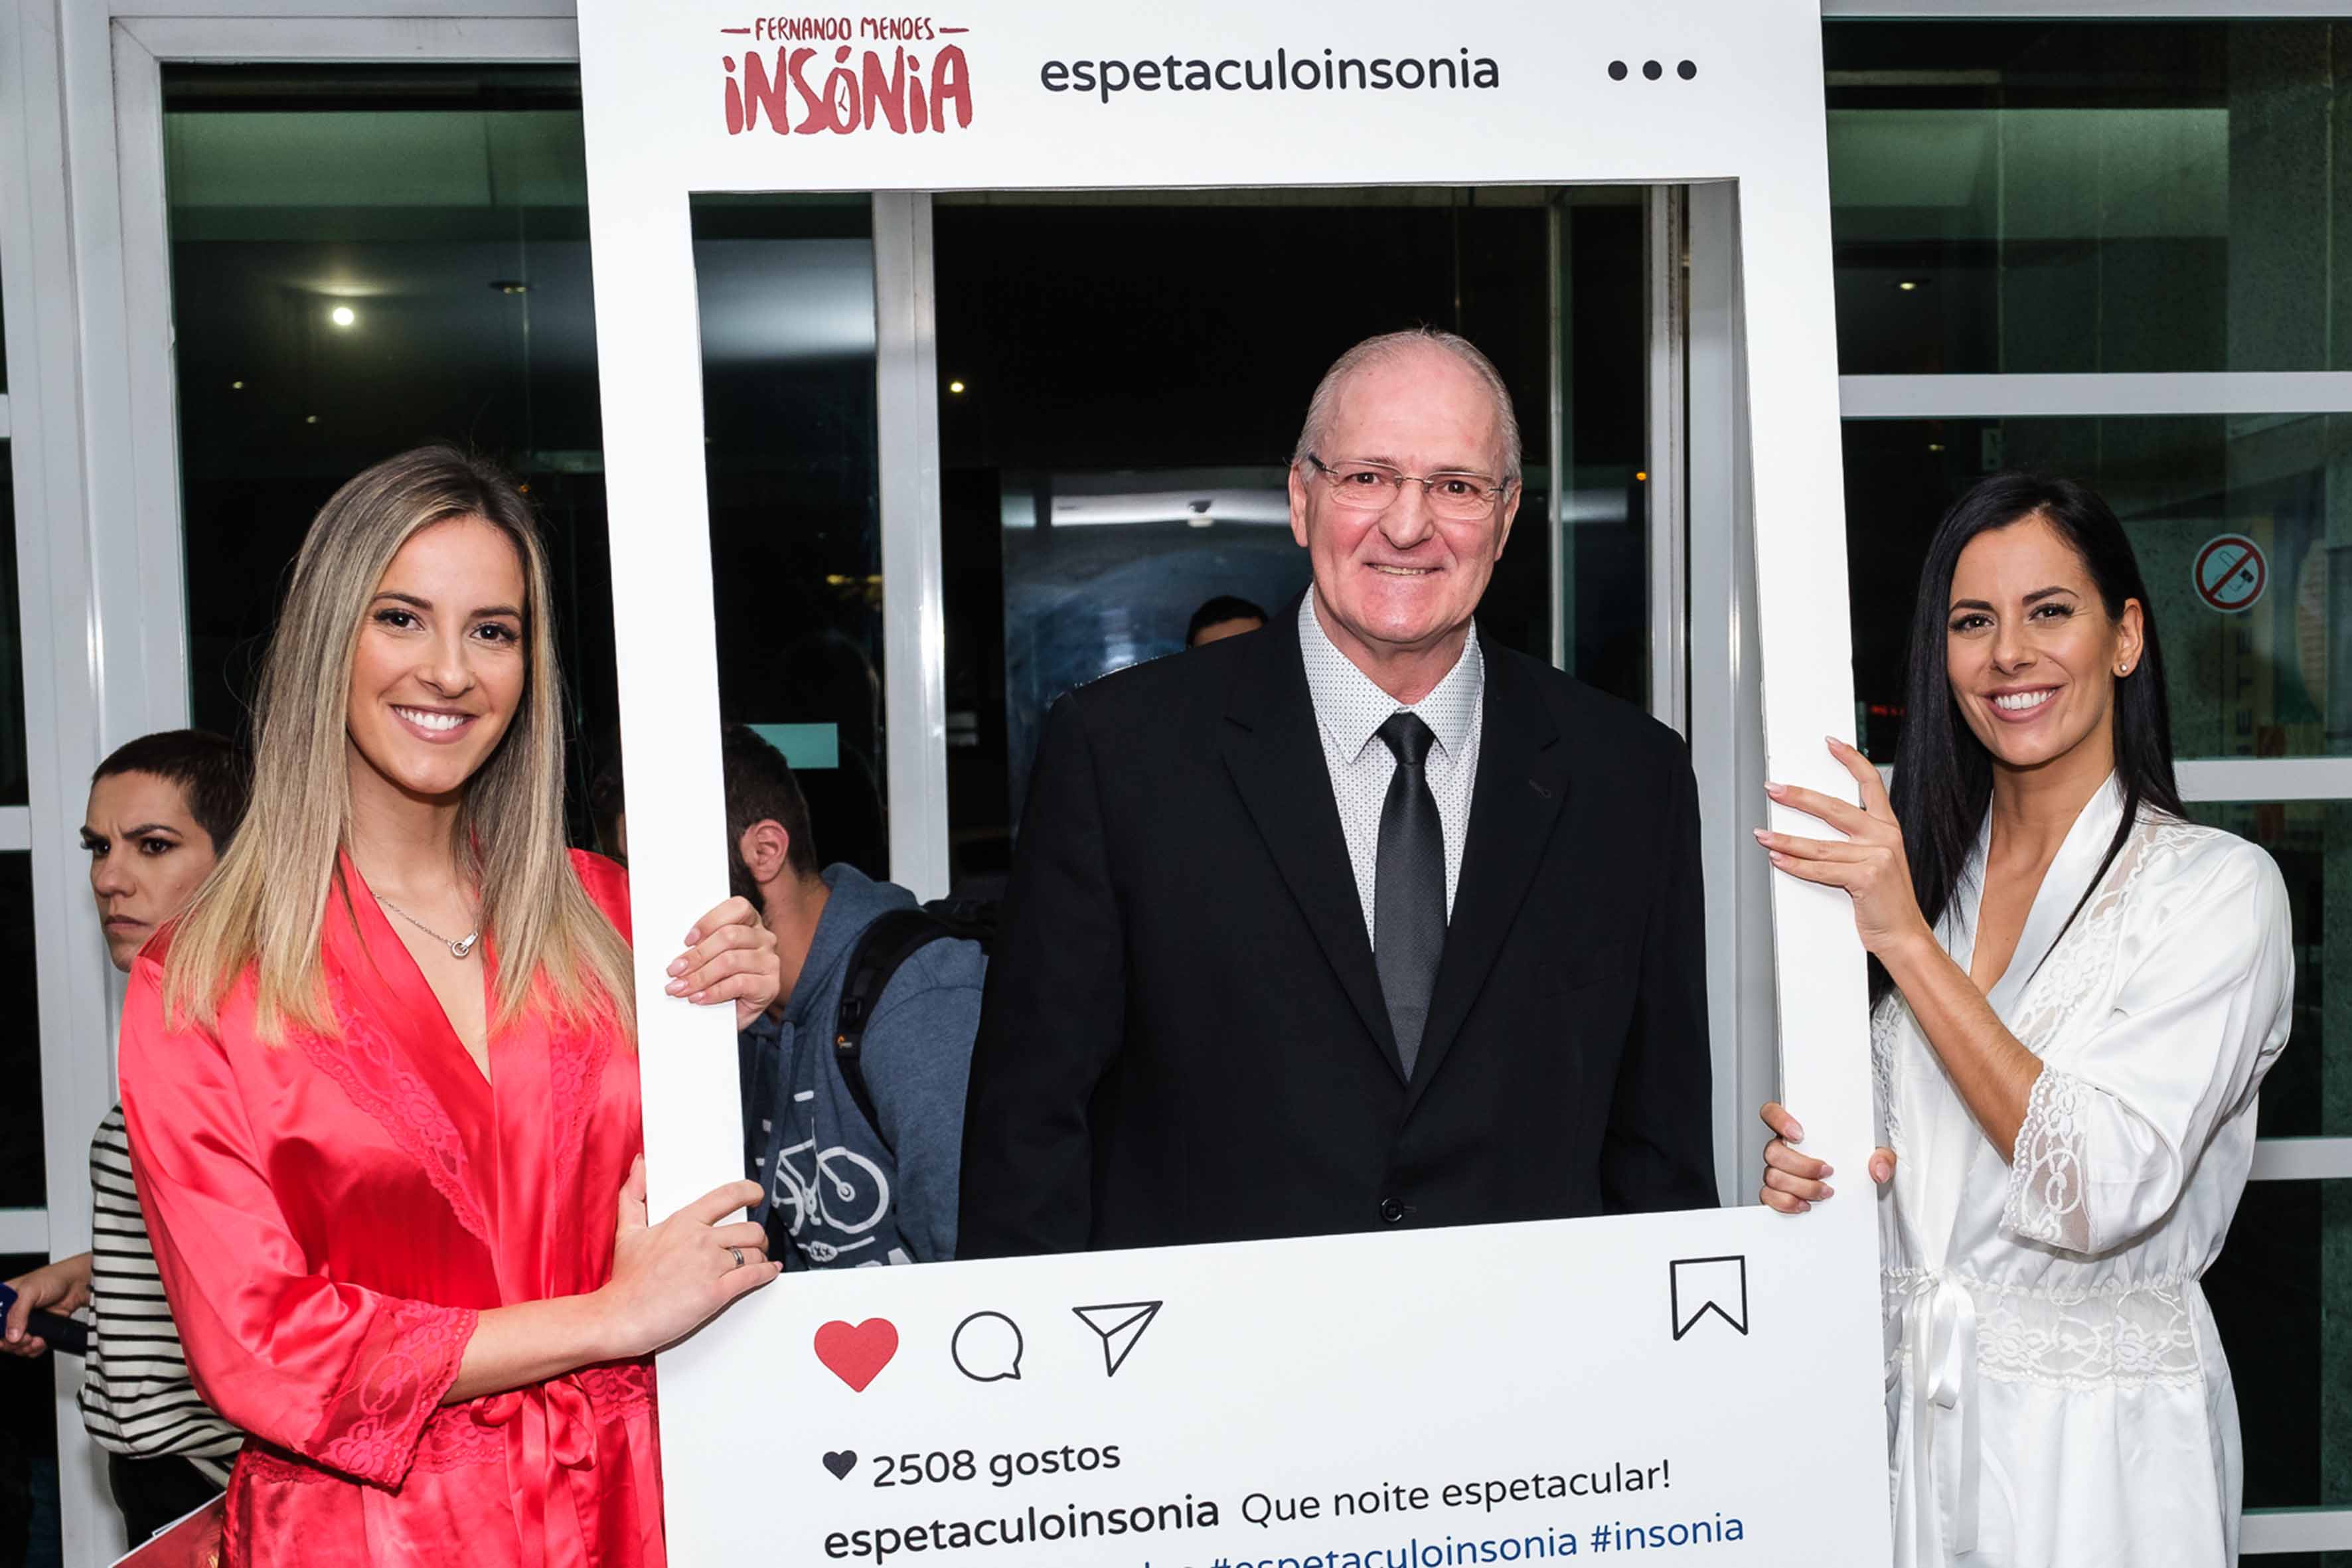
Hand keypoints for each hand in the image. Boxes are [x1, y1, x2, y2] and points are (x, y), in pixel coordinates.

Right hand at [3, 1254, 92, 1357]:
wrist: (77, 1285)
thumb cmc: (54, 1278)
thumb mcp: (30, 1291)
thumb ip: (18, 1313)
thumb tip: (11, 1335)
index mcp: (3, 1300)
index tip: (5, 1339)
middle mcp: (11, 1313)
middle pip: (2, 1338)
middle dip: (12, 1343)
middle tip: (25, 1338)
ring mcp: (24, 1323)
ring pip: (14, 1345)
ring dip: (24, 1347)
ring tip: (35, 1339)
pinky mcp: (37, 1330)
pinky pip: (29, 1347)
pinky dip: (34, 1348)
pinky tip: (41, 1341)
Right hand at [598, 1156, 777, 1358]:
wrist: (622, 1317)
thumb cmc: (626, 1280)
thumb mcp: (627, 1231)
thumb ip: (633, 1195)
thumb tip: (639, 1165)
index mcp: (684, 1221)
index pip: (727, 1196)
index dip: (749, 1191)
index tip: (756, 1194)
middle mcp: (701, 1239)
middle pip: (750, 1228)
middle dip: (758, 1236)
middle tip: (756, 1241)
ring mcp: (710, 1265)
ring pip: (754, 1252)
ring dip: (760, 1256)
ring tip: (758, 1260)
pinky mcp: (717, 1292)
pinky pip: (753, 1276)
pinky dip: (767, 1273)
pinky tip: (769, 1271)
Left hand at [667, 897, 782, 1030]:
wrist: (731, 1015)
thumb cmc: (719, 980)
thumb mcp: (710, 957)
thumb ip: (700, 947)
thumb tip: (678, 952)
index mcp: (751, 922)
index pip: (737, 908)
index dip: (710, 921)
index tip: (687, 940)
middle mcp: (764, 938)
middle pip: (730, 936)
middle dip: (697, 955)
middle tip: (674, 970)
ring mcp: (769, 962)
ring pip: (731, 961)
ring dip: (700, 976)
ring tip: (681, 988)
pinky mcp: (770, 985)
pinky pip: (739, 984)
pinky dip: (714, 991)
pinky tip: (699, 997)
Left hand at [1757, 737, 1931, 957]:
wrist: (1904, 935)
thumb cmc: (1886, 901)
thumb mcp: (1878, 863)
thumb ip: (1855, 843)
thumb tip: (1812, 831)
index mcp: (1887, 829)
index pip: (1871, 784)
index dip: (1851, 760)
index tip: (1831, 743)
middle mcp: (1884, 837)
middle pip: (1834, 808)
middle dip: (1799, 797)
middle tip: (1774, 789)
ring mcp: (1877, 857)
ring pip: (1819, 845)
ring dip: (1785, 839)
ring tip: (1763, 834)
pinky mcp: (1867, 878)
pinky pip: (1821, 870)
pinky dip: (1795, 866)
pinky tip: (1778, 861)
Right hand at [1757, 1102, 1893, 1214]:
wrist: (1857, 1189)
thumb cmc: (1857, 1163)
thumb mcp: (1876, 1155)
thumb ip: (1883, 1157)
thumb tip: (1878, 1169)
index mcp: (1797, 1130)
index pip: (1772, 1113)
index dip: (1779, 1120)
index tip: (1800, 1135)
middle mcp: (1783, 1148)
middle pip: (1773, 1151)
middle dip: (1802, 1166)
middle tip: (1827, 1171)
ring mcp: (1777, 1170)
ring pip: (1772, 1176)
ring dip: (1800, 1187)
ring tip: (1824, 1192)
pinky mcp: (1776, 1192)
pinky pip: (1768, 1196)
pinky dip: (1786, 1203)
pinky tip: (1805, 1204)